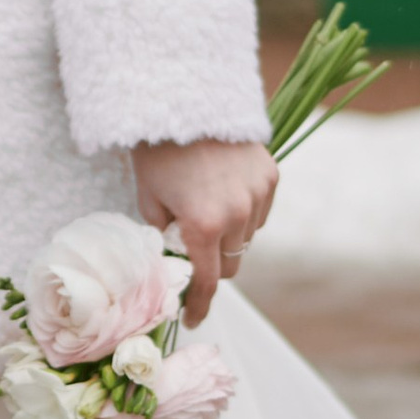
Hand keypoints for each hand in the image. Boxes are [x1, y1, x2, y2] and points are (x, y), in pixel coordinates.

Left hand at [131, 137, 277, 326]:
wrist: (184, 100)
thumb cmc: (158, 151)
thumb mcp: (149, 198)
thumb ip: (163, 234)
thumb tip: (173, 257)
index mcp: (203, 225)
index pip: (206, 282)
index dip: (198, 304)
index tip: (193, 318)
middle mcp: (237, 215)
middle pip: (231, 264)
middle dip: (212, 264)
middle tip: (194, 248)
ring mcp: (258, 195)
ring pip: (247, 238)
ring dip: (230, 236)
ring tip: (207, 208)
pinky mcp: (270, 176)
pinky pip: (260, 211)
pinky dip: (245, 212)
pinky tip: (224, 191)